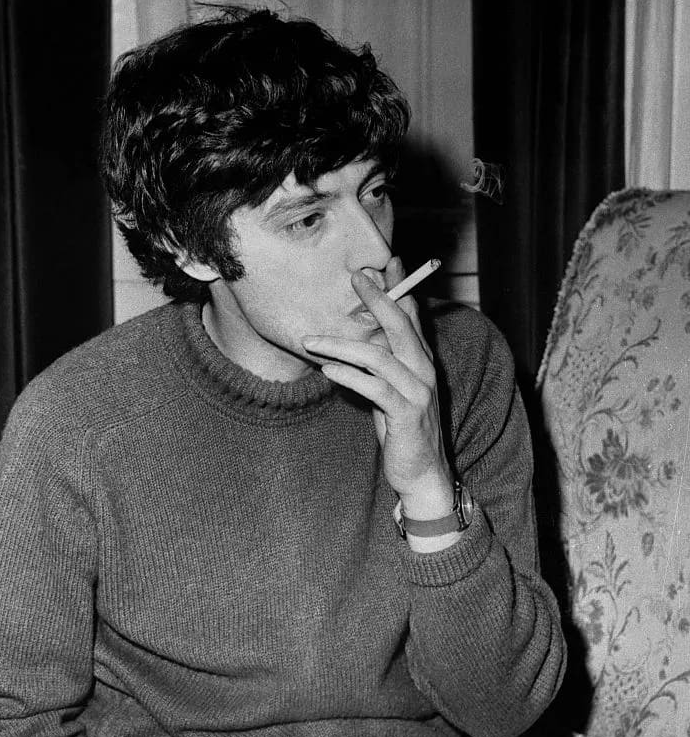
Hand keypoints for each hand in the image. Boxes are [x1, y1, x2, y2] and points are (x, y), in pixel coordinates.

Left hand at [302, 257, 454, 519]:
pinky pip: (374, 388)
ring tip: (310, 340)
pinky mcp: (406, 414)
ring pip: (379, 357)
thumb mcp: (392, 393)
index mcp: (422, 363)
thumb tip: (356, 346)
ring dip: (341, 345)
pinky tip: (328, 371)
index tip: (389, 262)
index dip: (402, 289)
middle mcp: (425, 372)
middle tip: (355, 278)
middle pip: (401, 326)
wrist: (423, 474)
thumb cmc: (403, 432)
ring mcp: (418, 392)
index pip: (413, 317)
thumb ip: (381, 368)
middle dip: (378, 299)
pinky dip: (349, 377)